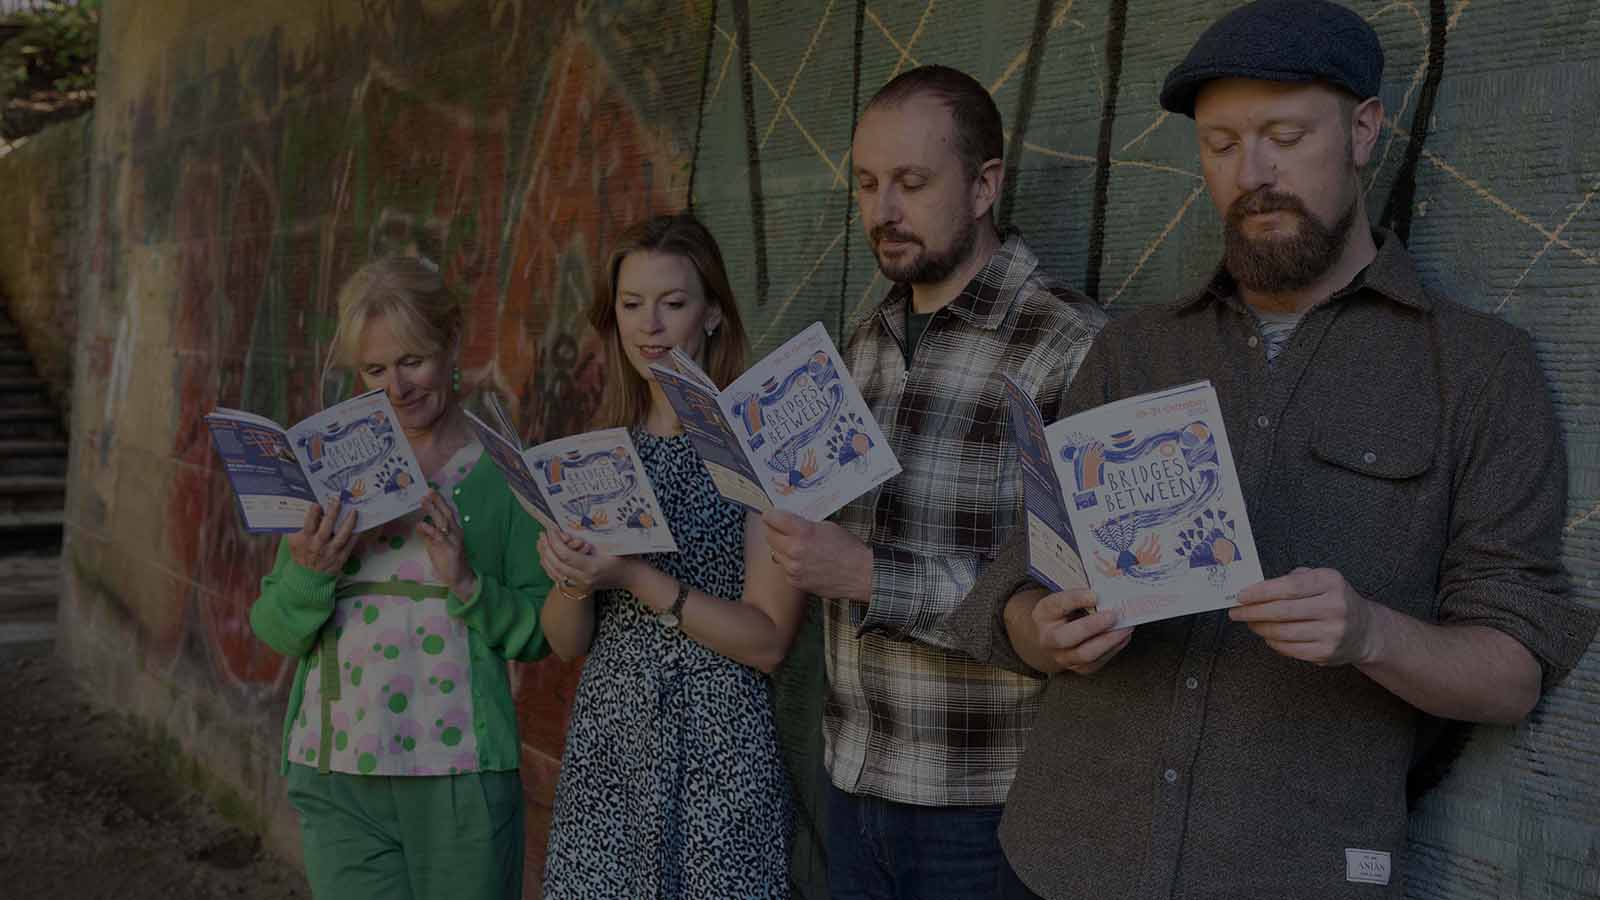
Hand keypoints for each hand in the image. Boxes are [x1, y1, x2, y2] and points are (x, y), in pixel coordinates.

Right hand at [287, 499, 357, 574]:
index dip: (312, 515)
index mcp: (305, 540)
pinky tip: (359, 526)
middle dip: (332, 513)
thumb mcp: (294, 541)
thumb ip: (299, 528)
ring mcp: (331, 552)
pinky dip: (355, 536)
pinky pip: (349, 545)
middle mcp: (318, 546)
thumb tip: (307, 511)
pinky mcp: (340, 558)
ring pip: (341, 536)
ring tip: (354, 511)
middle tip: (337, 500)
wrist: (307, 577)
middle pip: (326, 528)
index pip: (308, 525)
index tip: (317, 504)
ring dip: (348, 522)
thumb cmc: (301, 555)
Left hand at [416, 491, 475, 597]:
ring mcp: (454, 540)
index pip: (446, 512)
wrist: (458, 578)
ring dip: (433, 510)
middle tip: (427, 491)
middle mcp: (455, 532)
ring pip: (443, 522)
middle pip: (446, 513)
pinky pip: (439, 537)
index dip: (439, 502)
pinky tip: (421, 524)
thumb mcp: (435, 546)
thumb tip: (420, 525)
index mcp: (452, 530)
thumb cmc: (447, 562)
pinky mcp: (451, 549)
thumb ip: (429, 536)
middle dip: (437, 501)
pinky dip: (430, 530)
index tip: (430, 491)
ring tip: (423, 502)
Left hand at [536, 531, 636, 593]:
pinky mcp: (580, 586)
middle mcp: (584, 578)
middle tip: (542, 533)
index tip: (551, 528)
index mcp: (592, 567)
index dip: (555, 541)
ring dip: (545, 557)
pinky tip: (547, 556)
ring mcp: (581, 584)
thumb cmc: (628, 557)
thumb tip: (578, 522)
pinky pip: (558, 578)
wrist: (634, 577)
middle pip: (556, 564)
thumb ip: (596, 536)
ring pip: (554, 573)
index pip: (565, 555)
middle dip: (546, 548)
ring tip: (541, 542)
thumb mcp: (614, 544)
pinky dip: (549, 566)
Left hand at [762, 510, 871, 599]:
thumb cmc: (848, 549)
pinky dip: (790, 564)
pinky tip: (804, 562)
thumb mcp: (827, 526)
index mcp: (803, 532)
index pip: (772, 518)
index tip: (772, 515)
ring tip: (797, 547)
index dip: (771, 515)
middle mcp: (794, 551)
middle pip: (769, 536)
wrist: (860, 574)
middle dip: (775, 531)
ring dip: (782, 548)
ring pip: (775, 553)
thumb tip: (789, 523)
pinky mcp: (795, 581)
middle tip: (782, 529)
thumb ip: (804, 524)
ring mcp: (793, 568)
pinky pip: (784, 568)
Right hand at [1029, 588, 1132, 674]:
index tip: (1095, 595)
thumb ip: (1081, 597)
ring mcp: (1062, 656)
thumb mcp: (1064, 600)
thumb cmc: (1062, 614)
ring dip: (1109, 640)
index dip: (1076, 599)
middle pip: (1066, 637)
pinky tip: (1123, 636)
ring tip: (1126, 626)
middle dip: (1093, 626)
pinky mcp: (1078, 668)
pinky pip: (1097, 662)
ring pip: (1085, 654)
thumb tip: (1110, 593)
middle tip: (1113, 615)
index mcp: (1043, 614)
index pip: (1057, 605)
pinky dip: (1114, 648)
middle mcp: (1048, 639)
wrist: (1049, 640)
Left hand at [1229, 567, 1379, 666]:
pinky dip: (1272, 642)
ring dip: (1259, 628)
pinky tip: (1266, 635)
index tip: (1241, 595)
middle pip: (1282, 611)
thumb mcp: (1321, 579)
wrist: (1364, 630)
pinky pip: (1289, 648)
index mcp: (1330, 582)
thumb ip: (1292, 579)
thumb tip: (1255, 587)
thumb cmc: (1333, 600)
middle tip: (1236, 612)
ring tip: (1250, 623)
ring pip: (1283, 632)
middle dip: (1253, 612)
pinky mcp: (1326, 652)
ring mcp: (1332, 632)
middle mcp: (1334, 607)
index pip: (1289, 587)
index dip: (1260, 592)